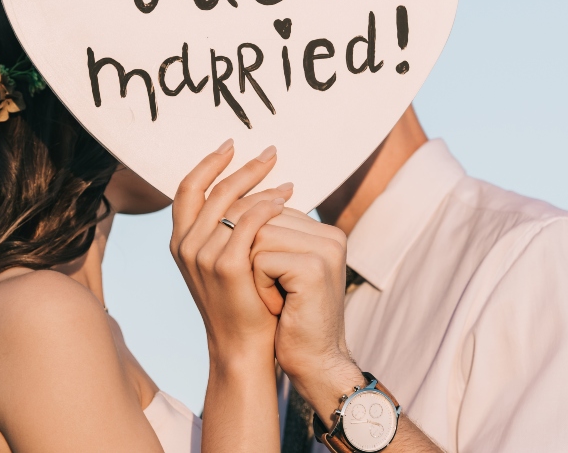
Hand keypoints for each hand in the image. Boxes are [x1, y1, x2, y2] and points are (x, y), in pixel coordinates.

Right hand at [170, 140, 294, 365]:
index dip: (209, 163)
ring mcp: (202, 257)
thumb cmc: (241, 302)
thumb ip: (224, 231)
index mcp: (180, 241)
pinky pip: (248, 224)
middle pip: (213, 189)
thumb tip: (249, 193)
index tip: (232, 144)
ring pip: (232, 204)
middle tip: (271, 152)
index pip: (188, 188)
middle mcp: (185, 246)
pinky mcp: (226, 268)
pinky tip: (284, 202)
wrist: (244, 346)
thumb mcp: (224, 261)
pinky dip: (266, 207)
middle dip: (243, 167)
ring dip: (261, 187)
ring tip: (287, 183)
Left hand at [250, 209, 365, 416]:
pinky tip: (279, 307)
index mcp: (325, 232)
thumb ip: (273, 236)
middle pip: (260, 220)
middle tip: (276, 293)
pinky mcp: (313, 268)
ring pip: (256, 236)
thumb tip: (236, 204)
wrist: (315, 362)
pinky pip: (260, 260)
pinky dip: (259, 287)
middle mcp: (330, 235)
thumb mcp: (282, 270)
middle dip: (252, 258)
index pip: (268, 211)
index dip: (255, 248)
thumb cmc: (291, 319)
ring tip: (277, 298)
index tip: (277, 283)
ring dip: (253, 272)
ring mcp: (325, 249)